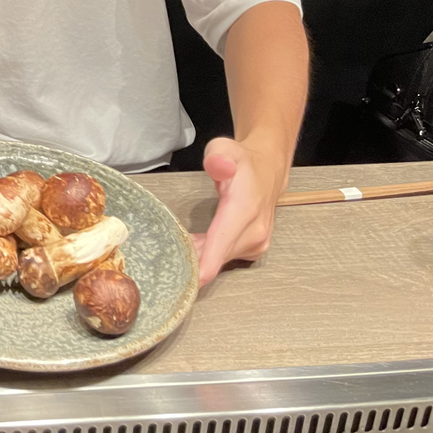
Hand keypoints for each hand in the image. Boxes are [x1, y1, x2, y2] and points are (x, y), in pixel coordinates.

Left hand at [191, 135, 287, 285]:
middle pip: (216, 257)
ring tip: (178, 247)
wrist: (267, 170)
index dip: (204, 267)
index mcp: (244, 210)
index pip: (221, 245)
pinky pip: (224, 258)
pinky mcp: (255, 249)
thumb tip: (219, 167)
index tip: (186, 283)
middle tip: (165, 258)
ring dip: (198, 257)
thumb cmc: (241, 161)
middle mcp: (254, 232)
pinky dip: (207, 255)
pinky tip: (194, 246)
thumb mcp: (225, 148)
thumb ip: (218, 157)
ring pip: (219, 260)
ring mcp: (257, 243)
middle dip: (192, 261)